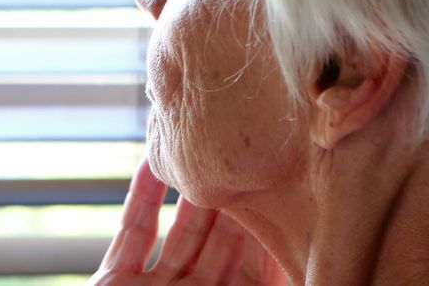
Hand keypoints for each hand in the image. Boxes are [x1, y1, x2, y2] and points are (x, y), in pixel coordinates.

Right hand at [90, 160, 287, 284]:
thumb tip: (313, 280)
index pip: (262, 273)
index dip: (274, 235)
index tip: (290, 194)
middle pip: (224, 246)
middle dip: (238, 206)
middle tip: (252, 160)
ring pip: (181, 233)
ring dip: (192, 194)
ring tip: (206, 155)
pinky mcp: (115, 281)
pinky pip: (132, 233)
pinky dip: (141, 198)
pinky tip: (149, 164)